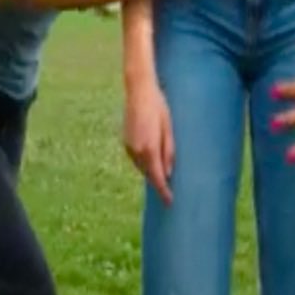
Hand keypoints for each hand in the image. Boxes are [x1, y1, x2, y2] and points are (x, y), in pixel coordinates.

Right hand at [123, 77, 174, 203]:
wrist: (139, 92)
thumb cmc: (159, 107)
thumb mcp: (169, 129)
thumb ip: (168, 151)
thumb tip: (168, 173)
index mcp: (150, 148)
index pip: (157, 177)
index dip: (163, 191)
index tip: (169, 202)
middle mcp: (137, 150)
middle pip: (149, 173)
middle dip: (158, 181)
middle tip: (168, 190)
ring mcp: (129, 146)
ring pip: (141, 166)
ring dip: (151, 170)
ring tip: (162, 173)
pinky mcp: (125, 141)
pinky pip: (136, 158)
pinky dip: (144, 161)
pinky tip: (152, 156)